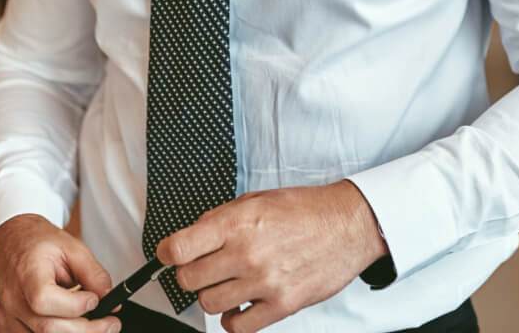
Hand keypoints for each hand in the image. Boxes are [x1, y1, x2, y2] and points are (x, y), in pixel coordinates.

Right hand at [0, 213, 118, 332]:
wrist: (11, 244)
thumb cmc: (39, 245)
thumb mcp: (73, 248)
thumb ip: (93, 274)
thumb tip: (109, 298)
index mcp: (28, 274)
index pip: (44, 299)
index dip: (74, 305)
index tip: (96, 301)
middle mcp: (12, 301)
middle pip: (47, 328)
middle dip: (86, 330)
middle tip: (111, 324)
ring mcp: (7, 319)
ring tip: (95, 326)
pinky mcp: (6, 329)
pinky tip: (73, 327)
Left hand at [159, 181, 388, 332]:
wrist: (350, 224)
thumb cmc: (307, 210)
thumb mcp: (260, 198)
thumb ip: (223, 218)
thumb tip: (192, 237)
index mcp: (239, 222)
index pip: (178, 249)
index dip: (168, 253)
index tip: (171, 255)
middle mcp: (248, 252)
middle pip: (188, 280)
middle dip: (193, 274)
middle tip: (208, 267)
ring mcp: (264, 282)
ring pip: (208, 304)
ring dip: (215, 294)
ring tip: (231, 282)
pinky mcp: (281, 304)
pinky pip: (237, 327)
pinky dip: (234, 319)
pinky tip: (243, 303)